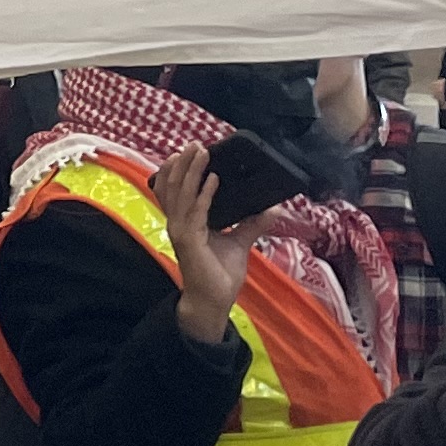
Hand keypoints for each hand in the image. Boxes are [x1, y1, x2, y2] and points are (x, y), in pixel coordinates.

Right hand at [153, 143, 263, 347]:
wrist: (213, 302)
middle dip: (184, 163)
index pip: (175, 190)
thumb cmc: (219, 275)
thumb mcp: (239, 243)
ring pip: (181, 193)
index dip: (179, 170)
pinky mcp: (189, 240)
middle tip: (195, 144)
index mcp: (185, 222)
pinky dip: (205, 194)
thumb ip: (251, 224)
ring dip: (192, 171)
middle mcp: (178, 223)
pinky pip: (196, 211)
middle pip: (174, 185)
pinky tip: (214, 179)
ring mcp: (181, 231)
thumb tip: (271, 208)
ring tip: (200, 153)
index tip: (189, 152)